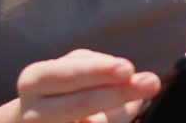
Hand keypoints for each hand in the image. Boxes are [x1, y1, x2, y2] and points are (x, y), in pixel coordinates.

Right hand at [15, 49, 161, 122]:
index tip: (129, 68)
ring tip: (135, 102)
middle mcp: (32, 112)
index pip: (70, 75)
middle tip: (152, 83)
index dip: (100, 71)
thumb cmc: (63, 90)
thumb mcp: (76, 71)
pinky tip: (110, 119)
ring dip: (117, 116)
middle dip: (118, 93)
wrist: (37, 121)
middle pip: (80, 104)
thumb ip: (101, 72)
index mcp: (34, 80)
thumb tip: (136, 85)